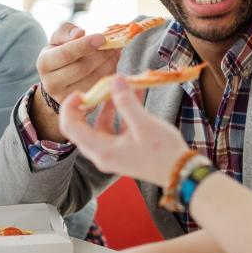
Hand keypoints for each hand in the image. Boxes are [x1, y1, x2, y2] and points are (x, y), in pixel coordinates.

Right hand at [36, 23, 119, 108]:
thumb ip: (67, 31)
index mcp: (44, 63)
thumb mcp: (59, 39)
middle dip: (101, 55)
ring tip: (115, 52)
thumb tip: (79, 33)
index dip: (85, 45)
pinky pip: (98, 88)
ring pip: (92, 79)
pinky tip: (112, 64)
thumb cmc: (61, 52)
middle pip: (82, 68)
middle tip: (113, 44)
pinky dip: (108, 74)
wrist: (59, 80)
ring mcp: (64, 97)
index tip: (102, 37)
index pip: (66, 54)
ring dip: (108, 64)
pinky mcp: (78, 104)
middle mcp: (51, 83)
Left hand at [60, 76, 188, 186]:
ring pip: (101, 126)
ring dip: (109, 106)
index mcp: (102, 150)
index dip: (70, 107)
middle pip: (83, 127)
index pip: (71, 127)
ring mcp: (114, 153)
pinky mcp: (125, 151)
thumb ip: (126, 101)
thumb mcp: (143, 123)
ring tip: (120, 86)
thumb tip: (115, 79)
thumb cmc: (162, 152)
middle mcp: (103, 154)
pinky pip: (116, 129)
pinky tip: (135, 96)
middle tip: (101, 86)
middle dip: (92, 103)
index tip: (81, 91)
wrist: (182, 173)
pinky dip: (122, 114)